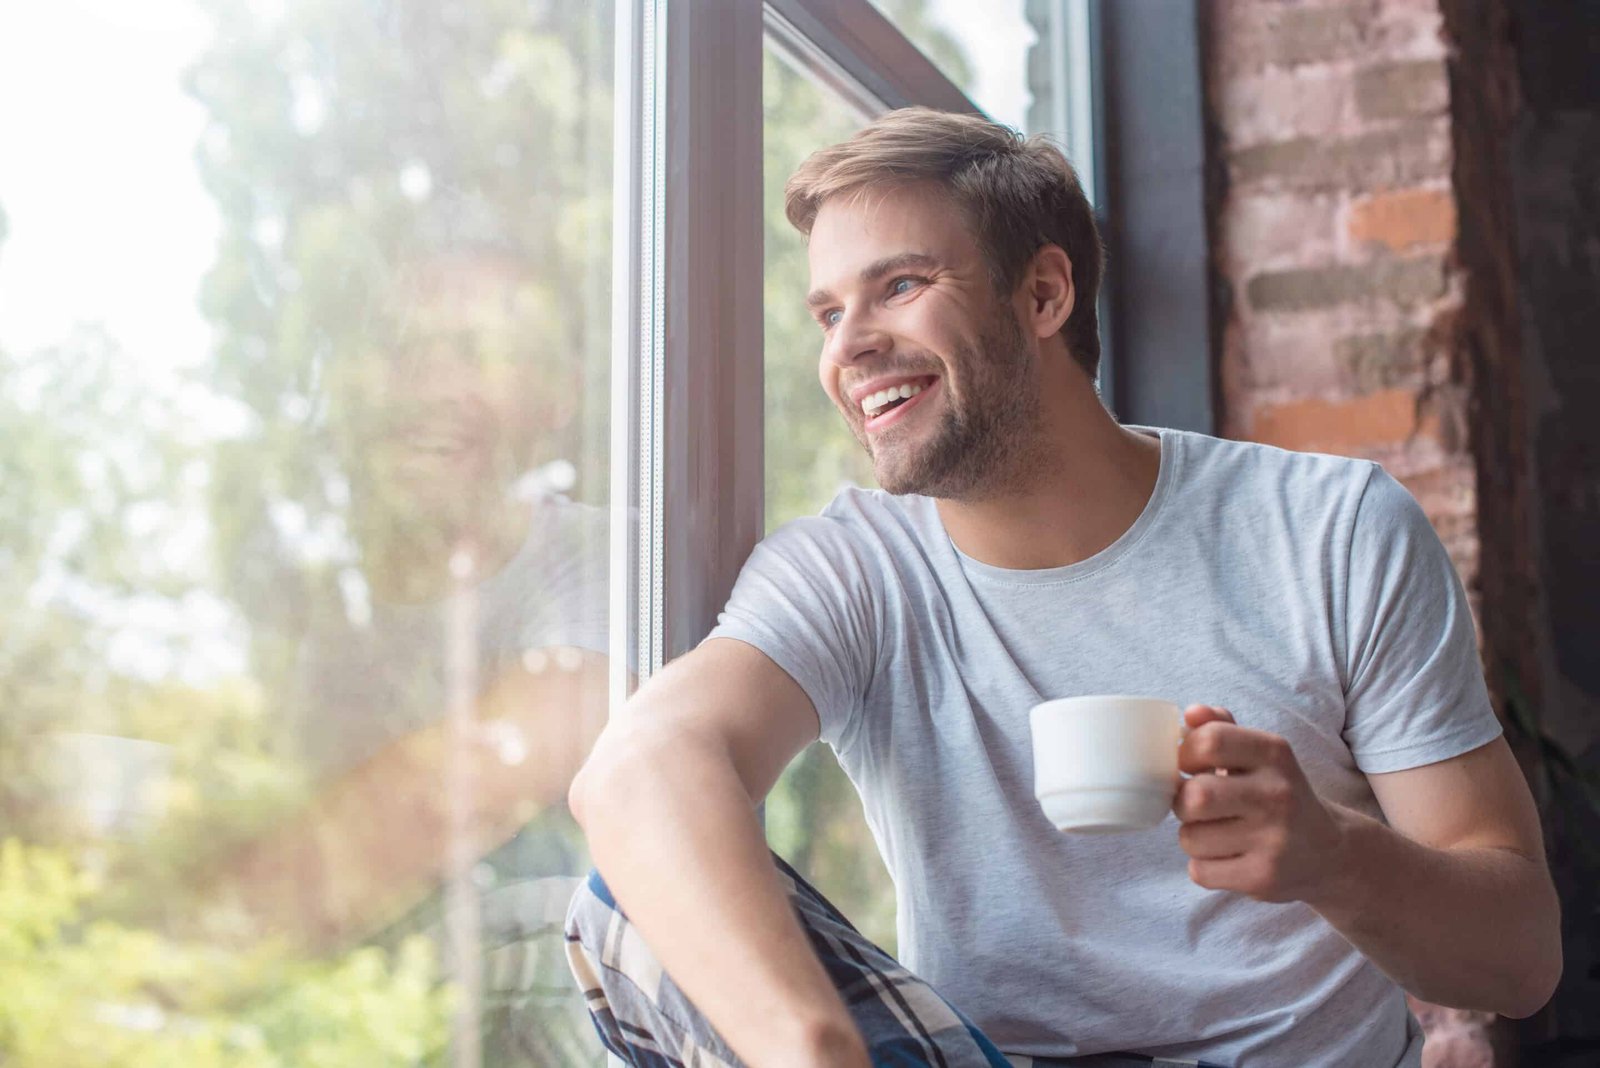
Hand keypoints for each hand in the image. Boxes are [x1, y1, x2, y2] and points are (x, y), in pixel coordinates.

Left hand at [1172, 705, 1351, 904]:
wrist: (1330, 853)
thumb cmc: (1278, 795)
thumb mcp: (1260, 755)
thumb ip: (1222, 728)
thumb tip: (1191, 712)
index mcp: (1274, 754)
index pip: (1209, 741)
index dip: (1185, 754)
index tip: (1190, 766)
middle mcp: (1277, 794)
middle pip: (1194, 796)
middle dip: (1182, 802)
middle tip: (1196, 805)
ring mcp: (1274, 840)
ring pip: (1191, 838)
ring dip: (1193, 837)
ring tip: (1217, 833)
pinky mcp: (1264, 878)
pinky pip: (1200, 870)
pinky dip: (1204, 866)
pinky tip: (1229, 858)